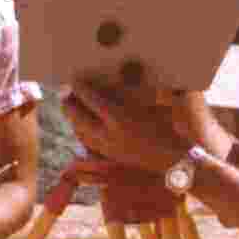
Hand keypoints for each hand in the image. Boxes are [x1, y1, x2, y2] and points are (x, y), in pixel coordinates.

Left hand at [61, 79, 189, 174]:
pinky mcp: (109, 156)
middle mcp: (108, 134)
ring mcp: (107, 147)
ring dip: (72, 117)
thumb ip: (126, 93)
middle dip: (69, 103)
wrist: (173, 160)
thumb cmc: (165, 127)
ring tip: (69, 107)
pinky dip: (80, 131)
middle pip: (78, 116)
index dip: (80, 87)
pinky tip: (80, 126)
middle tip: (65, 92)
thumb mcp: (147, 106)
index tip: (74, 78)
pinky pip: (87, 142)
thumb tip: (109, 79)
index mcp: (118, 118)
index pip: (91, 98)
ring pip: (80, 130)